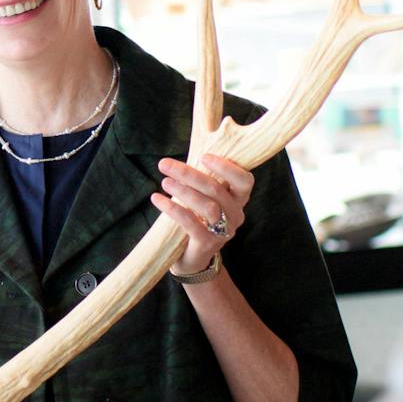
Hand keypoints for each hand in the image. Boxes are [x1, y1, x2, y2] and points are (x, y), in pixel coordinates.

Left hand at [150, 153, 253, 277]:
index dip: (227, 167)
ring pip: (207, 206)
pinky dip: (172, 208)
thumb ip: (203, 176)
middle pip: (218, 190)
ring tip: (164, 181)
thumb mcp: (203, 195)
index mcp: (238, 199)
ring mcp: (224, 231)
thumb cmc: (197, 217)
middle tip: (165, 164)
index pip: (244, 180)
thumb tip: (196, 144)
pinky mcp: (207, 244)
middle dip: (190, 174)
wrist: (192, 257)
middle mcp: (236, 215)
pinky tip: (157, 199)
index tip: (203, 156)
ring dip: (183, 190)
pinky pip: (190, 223)